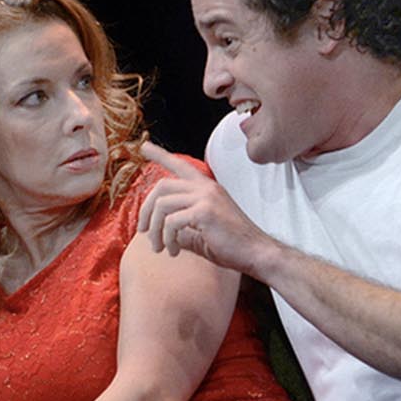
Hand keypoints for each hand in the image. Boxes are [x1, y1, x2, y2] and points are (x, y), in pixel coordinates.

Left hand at [138, 141, 274, 274]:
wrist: (256, 254)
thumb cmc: (234, 246)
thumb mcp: (203, 233)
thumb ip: (183, 228)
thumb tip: (163, 234)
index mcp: (207, 189)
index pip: (180, 165)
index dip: (160, 155)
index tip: (144, 147)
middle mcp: (206, 188)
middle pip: (161, 186)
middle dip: (146, 210)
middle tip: (144, 231)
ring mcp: (206, 197)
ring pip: (162, 204)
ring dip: (155, 229)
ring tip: (159, 248)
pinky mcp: (205, 212)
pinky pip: (171, 221)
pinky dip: (167, 238)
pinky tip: (174, 250)